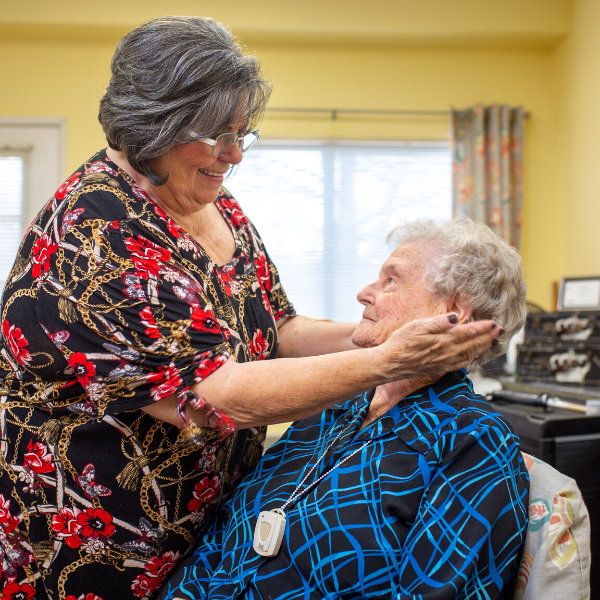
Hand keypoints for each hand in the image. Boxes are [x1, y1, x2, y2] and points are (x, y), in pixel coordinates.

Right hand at [378, 313, 501, 380]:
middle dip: (487, 337)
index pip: (468, 332)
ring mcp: (444, 362)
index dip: (482, 327)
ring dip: (482, 347)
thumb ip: (438, 322)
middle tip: (500, 331)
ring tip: (492, 342)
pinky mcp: (438, 368)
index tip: (494, 323)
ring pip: (468, 354)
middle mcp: (447, 352)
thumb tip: (455, 317)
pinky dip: (469, 360)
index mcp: (443, 339)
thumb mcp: (417, 326)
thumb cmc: (401, 342)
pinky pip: (459, 365)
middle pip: (472, 344)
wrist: (391, 363)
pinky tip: (473, 357)